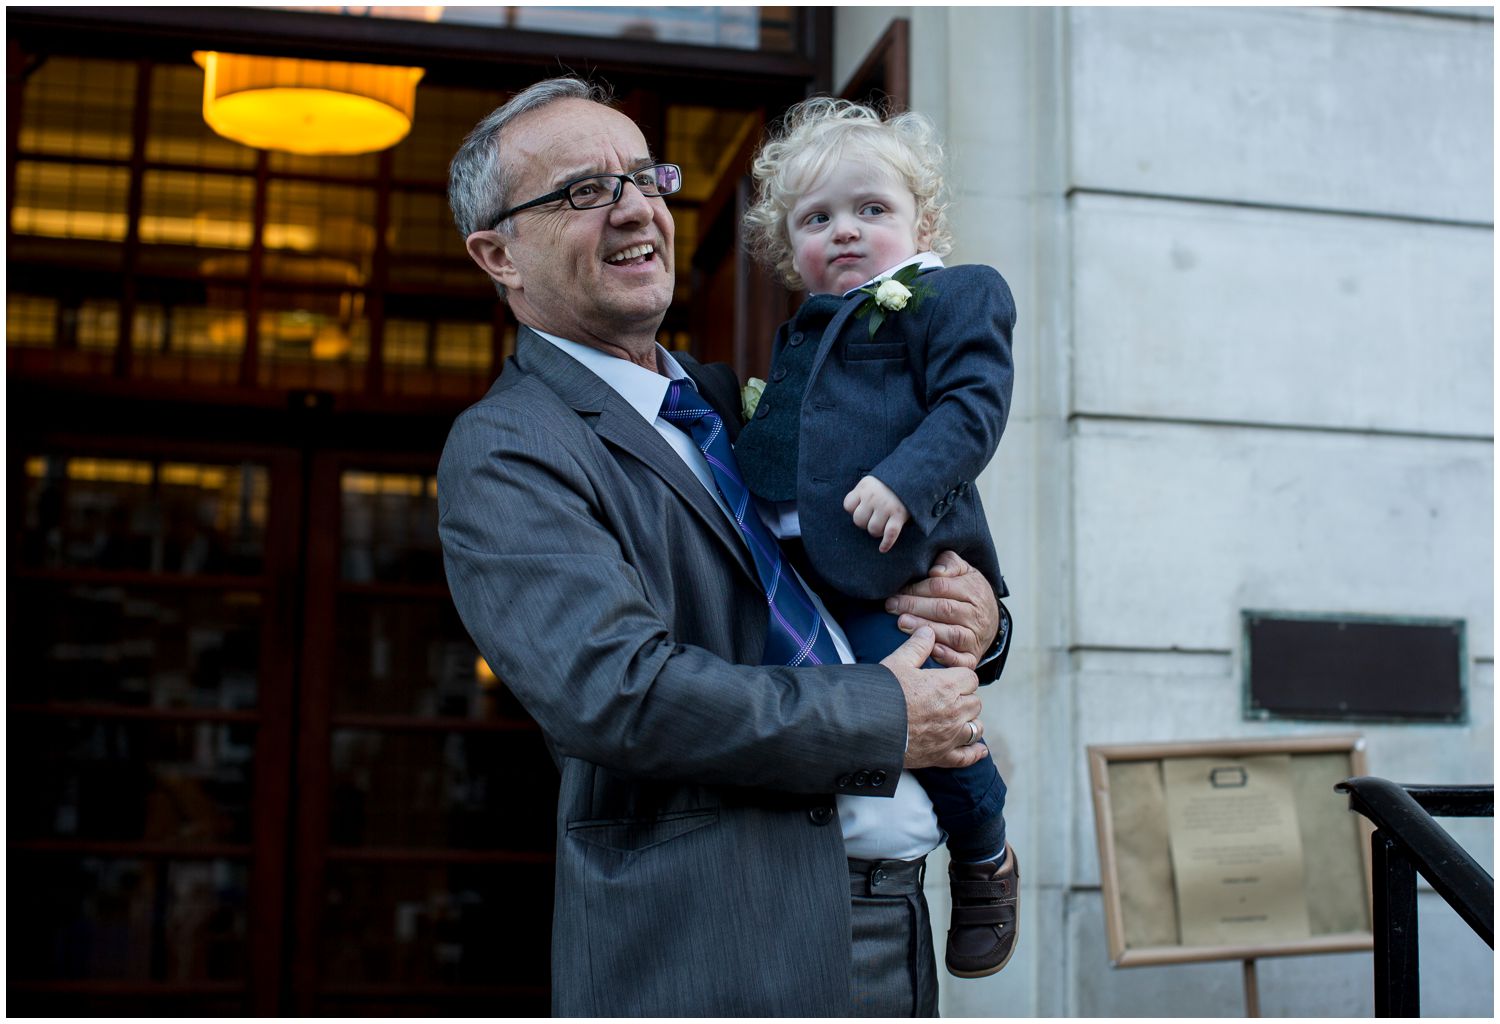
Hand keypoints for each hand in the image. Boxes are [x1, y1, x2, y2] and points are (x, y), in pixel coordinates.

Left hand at [843, 475, 909, 552]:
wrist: (913, 476)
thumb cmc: (889, 484)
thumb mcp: (871, 482)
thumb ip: (861, 494)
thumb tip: (854, 513)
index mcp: (864, 487)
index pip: (848, 505)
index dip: (853, 510)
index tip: (862, 508)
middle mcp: (873, 497)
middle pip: (858, 520)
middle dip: (865, 523)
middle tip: (874, 518)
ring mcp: (886, 506)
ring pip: (873, 529)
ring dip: (876, 531)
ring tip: (883, 525)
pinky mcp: (899, 515)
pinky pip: (890, 534)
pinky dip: (886, 543)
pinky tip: (883, 548)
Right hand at [881, 627, 986, 768]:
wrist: (867, 728)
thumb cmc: (883, 694)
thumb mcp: (897, 663)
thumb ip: (917, 646)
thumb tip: (928, 631)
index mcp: (947, 686)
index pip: (970, 678)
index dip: (960, 677)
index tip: (949, 678)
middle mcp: (954, 712)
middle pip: (975, 702)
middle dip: (965, 698)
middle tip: (948, 697)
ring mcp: (950, 736)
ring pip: (976, 727)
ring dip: (970, 721)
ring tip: (959, 718)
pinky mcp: (942, 756)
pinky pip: (967, 756)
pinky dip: (974, 752)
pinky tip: (979, 749)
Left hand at [883, 550, 998, 668]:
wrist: (991, 618)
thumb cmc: (968, 591)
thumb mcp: (964, 570)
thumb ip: (949, 563)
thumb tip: (936, 571)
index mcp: (972, 589)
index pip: (942, 587)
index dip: (917, 588)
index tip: (898, 590)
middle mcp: (976, 614)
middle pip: (944, 609)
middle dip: (915, 607)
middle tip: (891, 606)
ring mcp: (976, 636)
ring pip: (952, 634)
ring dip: (925, 629)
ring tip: (902, 623)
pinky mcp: (973, 656)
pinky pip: (962, 660)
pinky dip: (947, 656)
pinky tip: (930, 650)